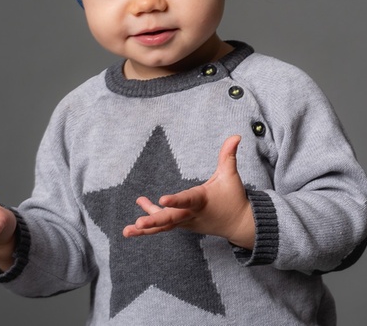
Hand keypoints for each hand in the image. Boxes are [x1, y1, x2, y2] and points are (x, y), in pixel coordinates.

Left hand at [122, 135, 254, 248]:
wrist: (239, 224)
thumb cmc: (234, 197)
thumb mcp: (230, 175)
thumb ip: (229, 155)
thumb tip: (237, 135)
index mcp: (202, 200)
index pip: (187, 200)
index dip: (175, 200)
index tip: (162, 199)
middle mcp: (191, 214)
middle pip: (171, 219)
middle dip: (153, 221)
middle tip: (138, 224)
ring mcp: (186, 222)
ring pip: (164, 226)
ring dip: (146, 228)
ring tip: (127, 230)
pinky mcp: (182, 224)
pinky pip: (164, 224)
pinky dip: (151, 221)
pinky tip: (139, 209)